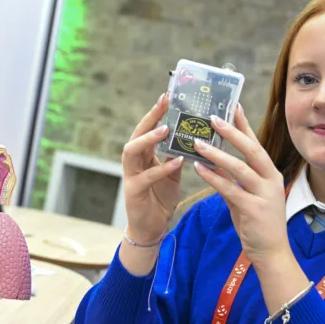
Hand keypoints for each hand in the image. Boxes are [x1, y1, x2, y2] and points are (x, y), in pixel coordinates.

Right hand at [121, 92, 184, 242]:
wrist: (151, 228)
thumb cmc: (160, 199)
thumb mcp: (172, 174)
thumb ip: (177, 155)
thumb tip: (194, 136)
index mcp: (143, 156)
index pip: (148, 128)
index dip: (157, 112)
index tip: (169, 95)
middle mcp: (133, 162)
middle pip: (136, 133)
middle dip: (150, 116)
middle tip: (165, 101)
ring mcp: (130, 176)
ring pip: (132, 151)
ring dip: (149, 139)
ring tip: (166, 128)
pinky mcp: (133, 192)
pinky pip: (146, 177)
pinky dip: (162, 168)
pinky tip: (177, 161)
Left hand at [192, 106, 289, 268]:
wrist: (271, 252)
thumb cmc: (259, 225)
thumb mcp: (247, 198)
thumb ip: (234, 182)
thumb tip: (216, 166)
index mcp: (270, 174)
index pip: (255, 144)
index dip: (244, 125)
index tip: (233, 105)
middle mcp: (270, 180)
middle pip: (251, 150)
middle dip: (232, 132)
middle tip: (213, 117)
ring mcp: (264, 194)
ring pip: (239, 168)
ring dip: (217, 154)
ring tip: (198, 142)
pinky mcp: (254, 209)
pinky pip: (230, 189)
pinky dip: (213, 177)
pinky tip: (199, 169)